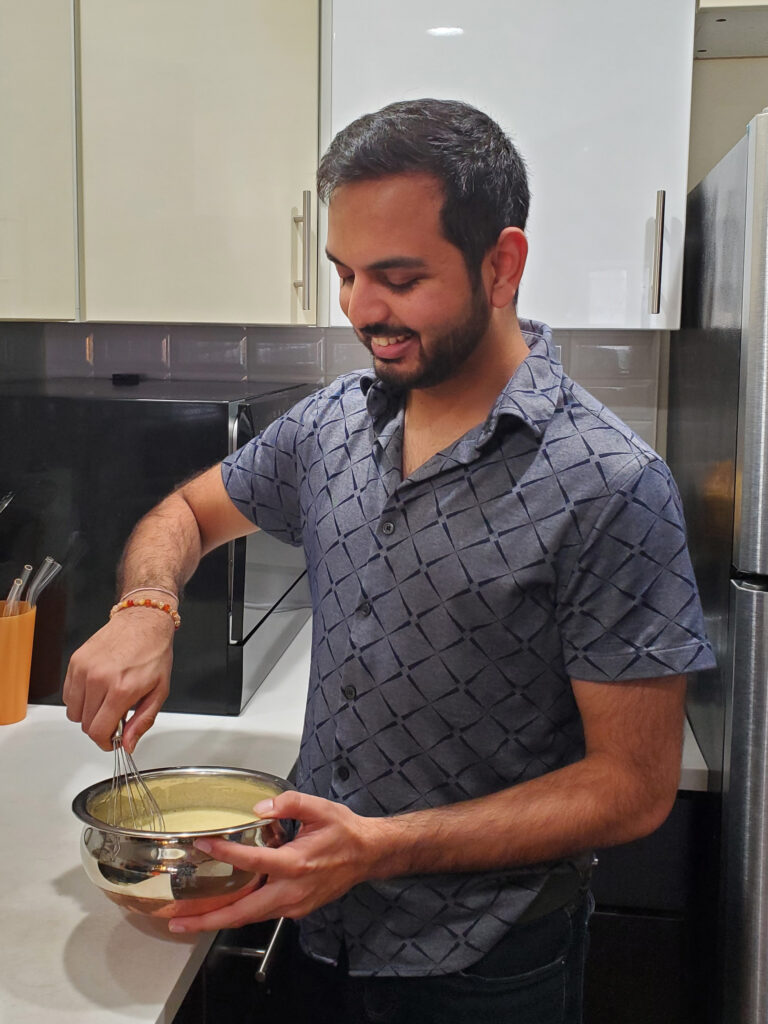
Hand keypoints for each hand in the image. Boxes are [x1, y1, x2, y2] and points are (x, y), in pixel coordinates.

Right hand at [63, 607, 174, 751]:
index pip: (98, 731)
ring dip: (88, 713)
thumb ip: (142, 721)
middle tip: (115, 715)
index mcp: (121, 689)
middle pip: (85, 724)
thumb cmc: (153, 653)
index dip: (106, 742)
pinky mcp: (75, 661)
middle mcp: (99, 679)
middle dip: (100, 727)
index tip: (112, 740)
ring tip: (106, 700)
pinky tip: (97, 689)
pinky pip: (68, 694)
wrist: (143, 621)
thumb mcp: (159, 691)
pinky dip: (80, 698)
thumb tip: (128, 744)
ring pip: (74, 712)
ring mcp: (84, 669)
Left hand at [167, 791, 389, 933]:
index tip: (203, 847)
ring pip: (250, 918)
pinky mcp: (296, 909)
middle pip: (242, 912)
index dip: (226, 855)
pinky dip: (239, 914)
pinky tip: (223, 908)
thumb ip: (289, 802)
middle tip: (177, 921)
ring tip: (189, 921)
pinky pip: (263, 914)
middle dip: (208, 919)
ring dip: (219, 921)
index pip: (253, 861)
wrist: (368, 855)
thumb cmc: (344, 831)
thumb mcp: (320, 808)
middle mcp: (292, 890)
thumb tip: (260, 806)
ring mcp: (294, 905)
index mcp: (296, 863)